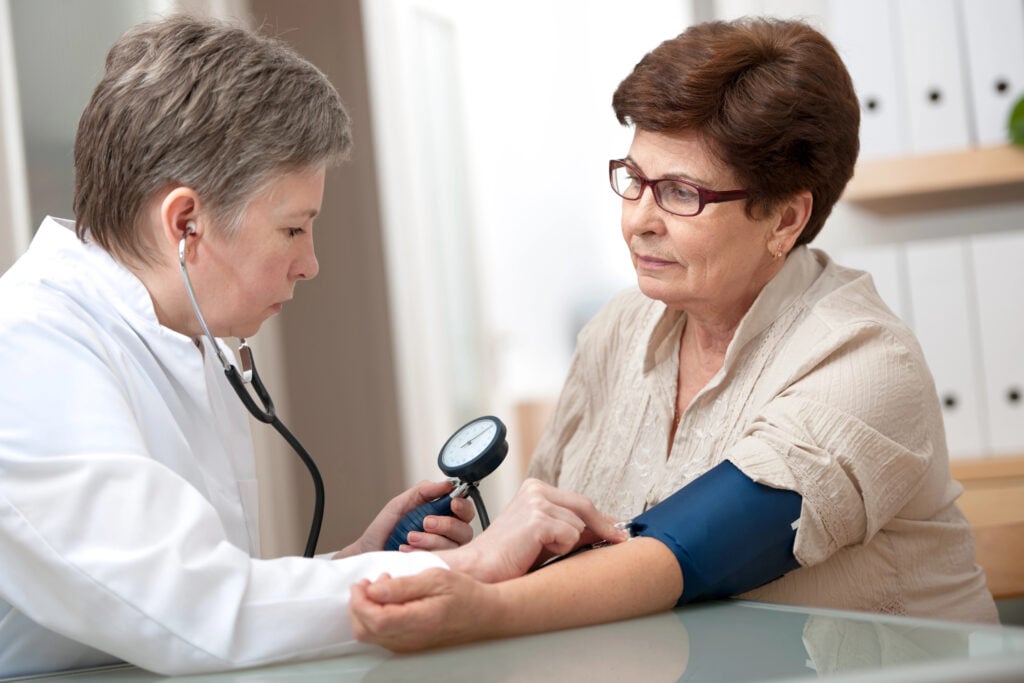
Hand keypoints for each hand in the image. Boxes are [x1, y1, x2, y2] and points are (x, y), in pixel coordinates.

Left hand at [336, 480, 475, 556]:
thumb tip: (447, 484)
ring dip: (431, 540)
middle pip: (465, 530)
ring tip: (409, 537)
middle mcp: (447, 536)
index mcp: (443, 517)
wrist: (369, 551)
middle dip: (446, 524)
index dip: (463, 507)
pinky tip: (407, 550)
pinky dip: (423, 552)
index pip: (465, 511)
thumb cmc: (385, 529)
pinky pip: (441, 561)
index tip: (452, 503)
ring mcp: (443, 554)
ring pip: (454, 547)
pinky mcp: (435, 568)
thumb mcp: (401, 504)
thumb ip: (424, 491)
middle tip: (425, 522)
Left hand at [350, 569, 498, 651]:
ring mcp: (409, 645)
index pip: (373, 619)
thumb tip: (373, 589)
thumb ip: (402, 586)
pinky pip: (381, 636)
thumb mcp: (436, 578)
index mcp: (417, 621)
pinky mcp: (410, 645)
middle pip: (365, 630)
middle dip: (358, 605)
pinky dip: (376, 618)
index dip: (359, 600)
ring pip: (370, 635)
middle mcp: (410, 639)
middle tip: (369, 583)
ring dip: (366, 611)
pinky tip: (390, 601)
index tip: (362, 582)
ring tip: (383, 588)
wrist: (485, 614)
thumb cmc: (466, 594)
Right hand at [437, 478, 626, 582]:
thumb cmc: (510, 557)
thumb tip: (609, 530)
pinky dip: (560, 549)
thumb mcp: (547, 538)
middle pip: (585, 506)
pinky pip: (570, 536)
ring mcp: (536, 502)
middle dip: (603, 527)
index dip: (602, 519)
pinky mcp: (537, 518)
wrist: (480, 569)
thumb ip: (572, 529)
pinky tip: (535, 551)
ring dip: (568, 544)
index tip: (619, 531)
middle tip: (620, 540)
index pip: (579, 501)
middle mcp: (536, 489)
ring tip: (540, 551)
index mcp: (535, 488)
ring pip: (579, 525)